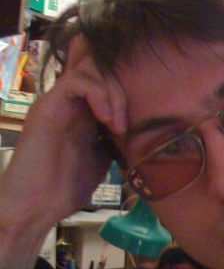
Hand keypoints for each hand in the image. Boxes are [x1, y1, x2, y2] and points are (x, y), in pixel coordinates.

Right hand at [0, 35, 126, 268]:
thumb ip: (114, 134)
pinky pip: (76, 81)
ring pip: (89, 66)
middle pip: (97, 60)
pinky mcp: (47, 108)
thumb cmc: (66, 186)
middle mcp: (68, 98)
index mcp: (80, 107)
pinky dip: (98, 96)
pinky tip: (107, 121)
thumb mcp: (102, 155)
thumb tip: (141, 126)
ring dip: (113, 93)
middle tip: (126, 123)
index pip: (99, 69)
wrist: (36, 208)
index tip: (141, 100)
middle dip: (122, 83)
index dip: (122, 72)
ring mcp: (56, 101)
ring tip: (118, 126)